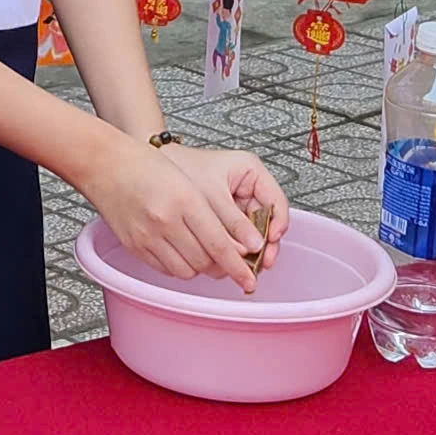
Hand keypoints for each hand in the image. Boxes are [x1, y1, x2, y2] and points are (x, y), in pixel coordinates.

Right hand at [78, 137, 277, 290]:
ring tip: (204, 255)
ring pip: (186, 270)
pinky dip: (178, 266)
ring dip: (200, 268)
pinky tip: (181, 252)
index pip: (219, 244)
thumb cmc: (145, 165)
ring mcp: (147, 235)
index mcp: (185, 199)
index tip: (249, 279)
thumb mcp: (187, 181)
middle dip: (222, 267)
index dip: (238, 267)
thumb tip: (235, 245)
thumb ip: (211, 212)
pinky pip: (164, 269)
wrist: (104, 163)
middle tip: (230, 263)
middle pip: (205, 262)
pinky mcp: (134, 246)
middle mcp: (166, 220)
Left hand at [165, 145, 289, 278]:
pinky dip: (234, 250)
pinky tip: (229, 261)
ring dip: (249, 252)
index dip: (279, 224)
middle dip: (264, 245)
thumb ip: (232, 221)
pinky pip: (237, 238)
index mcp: (251, 172)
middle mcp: (249, 189)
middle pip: (268, 222)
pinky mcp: (226, 219)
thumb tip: (253, 248)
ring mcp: (238, 205)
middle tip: (261, 264)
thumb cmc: (181, 169)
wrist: (156, 168)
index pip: (277, 201)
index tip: (271, 241)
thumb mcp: (211, 194)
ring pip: (253, 234)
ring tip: (244, 267)